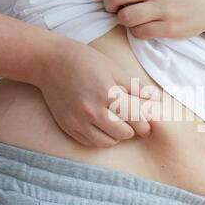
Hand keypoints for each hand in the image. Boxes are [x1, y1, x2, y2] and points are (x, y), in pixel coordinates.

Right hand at [35, 39, 152, 147]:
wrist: (48, 62)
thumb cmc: (85, 61)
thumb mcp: (113, 69)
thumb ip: (135, 87)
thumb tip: (155, 100)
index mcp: (107, 93)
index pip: (135, 117)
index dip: (145, 123)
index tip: (148, 125)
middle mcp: (91, 110)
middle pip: (123, 133)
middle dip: (133, 130)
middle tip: (134, 124)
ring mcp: (77, 120)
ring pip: (107, 142)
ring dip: (117, 136)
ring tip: (118, 125)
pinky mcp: (67, 126)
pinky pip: (90, 142)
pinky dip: (101, 138)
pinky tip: (103, 127)